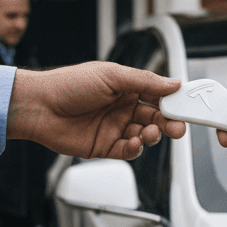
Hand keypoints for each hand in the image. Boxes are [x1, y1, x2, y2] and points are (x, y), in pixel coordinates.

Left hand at [7, 62, 186, 159]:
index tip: (187, 106)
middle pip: (156, 118)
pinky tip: (134, 143)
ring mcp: (114, 128)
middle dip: (169, 123)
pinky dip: (135, 149)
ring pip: (145, 136)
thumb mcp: (112, 75)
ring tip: (151, 133)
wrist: (39, 106)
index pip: (158, 95)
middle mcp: (122, 108)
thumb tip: (173, 83)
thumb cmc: (68, 84)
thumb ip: (145, 81)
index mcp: (126, 87)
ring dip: (153, 136)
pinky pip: (128, 151)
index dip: (173, 101)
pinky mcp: (104, 147)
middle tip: (177, 127)